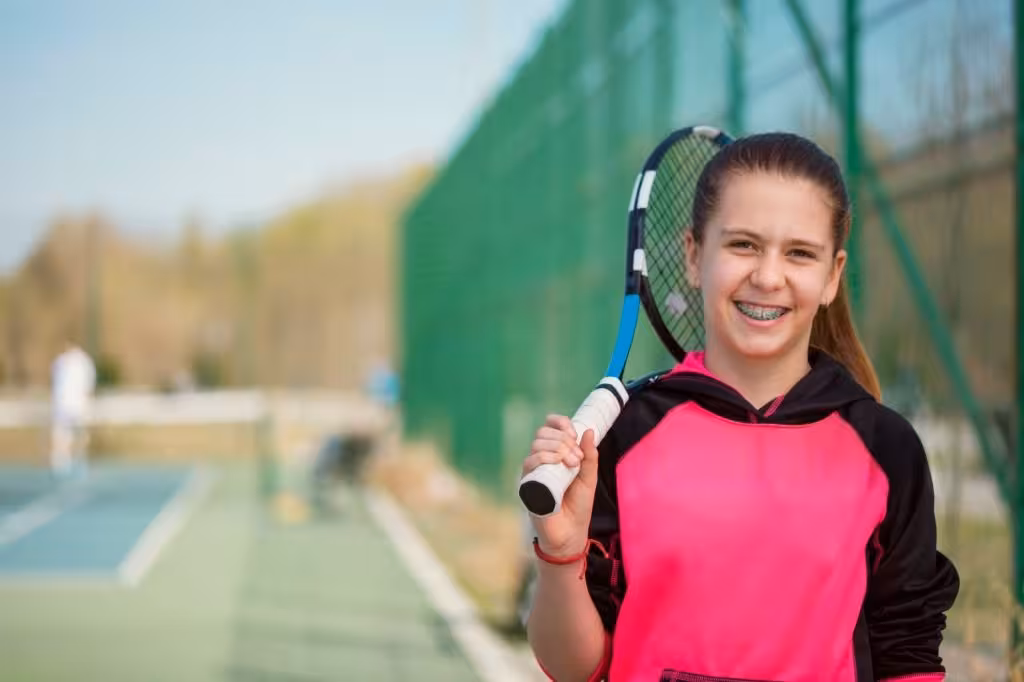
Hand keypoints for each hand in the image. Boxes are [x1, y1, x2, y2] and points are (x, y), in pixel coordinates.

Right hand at [521, 414, 599, 557]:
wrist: (570, 533)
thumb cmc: (578, 506)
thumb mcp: (589, 478)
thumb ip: (590, 456)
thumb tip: (589, 431)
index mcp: (556, 455)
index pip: (550, 428)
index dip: (560, 423)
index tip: (573, 432)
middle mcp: (542, 460)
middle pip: (542, 433)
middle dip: (562, 439)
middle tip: (577, 457)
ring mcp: (533, 472)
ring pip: (536, 445)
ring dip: (557, 447)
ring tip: (572, 463)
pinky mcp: (527, 484)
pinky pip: (529, 462)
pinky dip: (543, 457)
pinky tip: (557, 463)